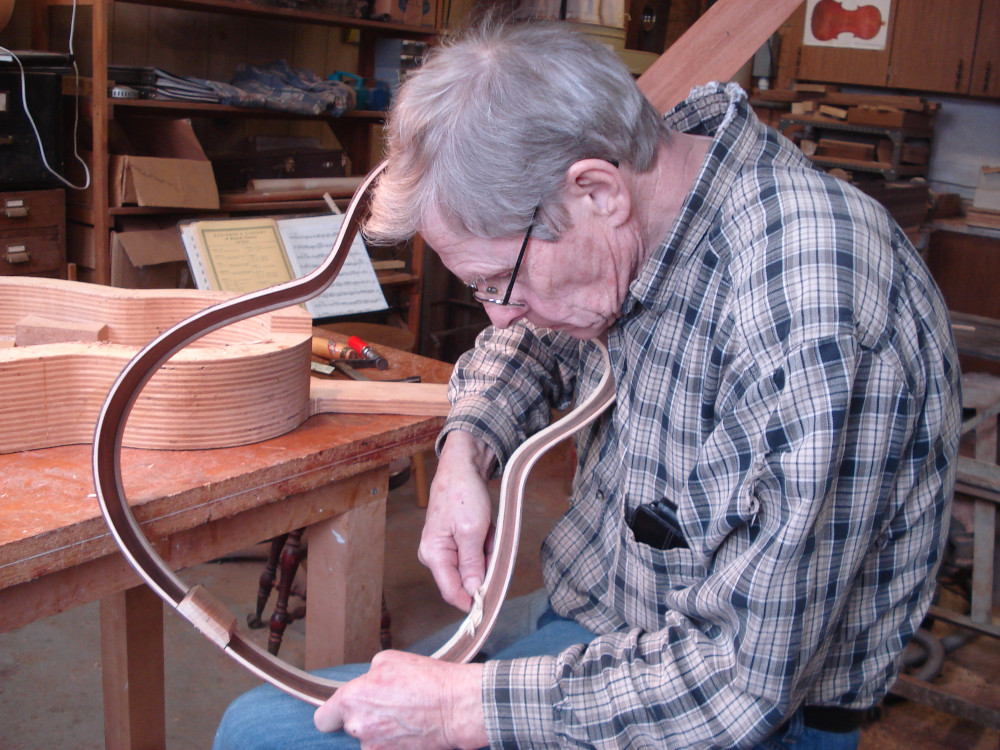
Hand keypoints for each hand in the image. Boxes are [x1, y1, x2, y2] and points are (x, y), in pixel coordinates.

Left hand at [313, 650, 487, 749]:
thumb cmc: (427, 680)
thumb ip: (366, 676)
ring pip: (369, 739)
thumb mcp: (389, 660)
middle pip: (349, 727)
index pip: (323, 718)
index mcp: (352, 700)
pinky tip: (410, 727)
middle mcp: (359, 728)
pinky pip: (385, 748)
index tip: (343, 710)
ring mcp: (375, 748)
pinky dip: (394, 740)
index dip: (332, 713)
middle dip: (364, 716)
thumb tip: (364, 686)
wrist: (456, 707)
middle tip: (388, 704)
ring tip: (404, 715)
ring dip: (380, 729)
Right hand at [420, 432, 495, 610]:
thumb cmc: (463, 494)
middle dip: (484, 564)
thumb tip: (472, 592)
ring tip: (487, 529)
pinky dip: (486, 542)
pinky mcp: (455, 540)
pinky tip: (486, 527)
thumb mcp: (472, 531)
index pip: (451, 591)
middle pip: (466, 578)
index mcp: (433, 554)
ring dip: (487, 551)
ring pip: (474, 565)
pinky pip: (476, 552)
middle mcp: (435, 554)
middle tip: (490, 541)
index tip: (492, 601)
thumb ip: (472, 564)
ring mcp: (445, 548)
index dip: (472, 600)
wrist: (463, 466)